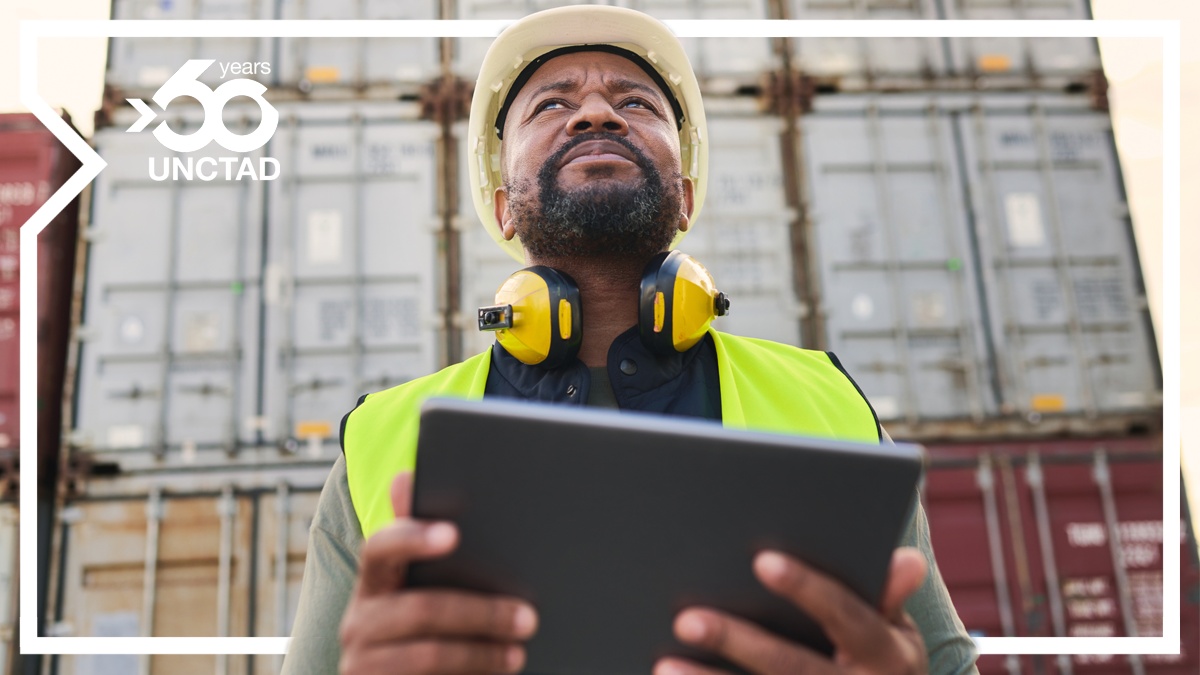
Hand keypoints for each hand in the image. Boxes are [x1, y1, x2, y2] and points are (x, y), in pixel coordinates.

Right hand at [339, 472, 538, 674]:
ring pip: (428, 653)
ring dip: (481, 652)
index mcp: (374, 581)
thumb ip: (421, 538)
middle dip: (480, 612)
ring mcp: (363, 661)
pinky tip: (498, 672)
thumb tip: (406, 476)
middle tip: (527, 617)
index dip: (413, 538)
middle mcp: (358, 620)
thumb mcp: (424, 586)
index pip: (380, 548)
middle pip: (420, 608)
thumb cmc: (424, 628)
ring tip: (519, 652)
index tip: (453, 534)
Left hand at [655, 547, 928, 674]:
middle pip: (790, 665)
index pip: (845, 616)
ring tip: (664, 665)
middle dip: (738, 641)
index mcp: (887, 656)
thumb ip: (887, 597)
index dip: (807, 588)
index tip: (761, 560)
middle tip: (686, 618)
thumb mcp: (899, 636)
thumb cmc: (884, 667)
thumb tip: (906, 559)